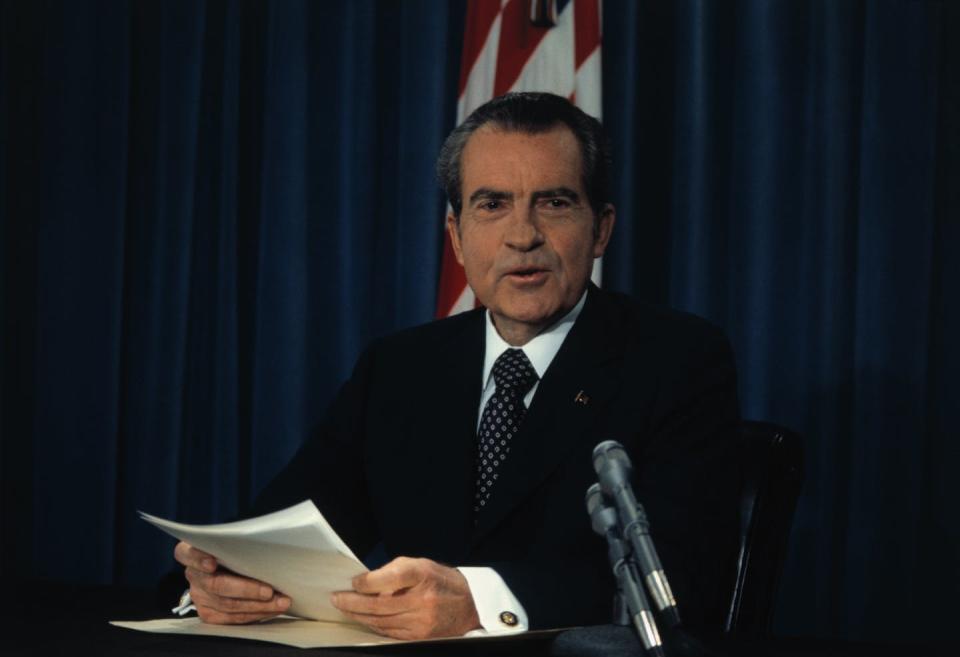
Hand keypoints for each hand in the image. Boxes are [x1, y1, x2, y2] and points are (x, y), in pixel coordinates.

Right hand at [173, 541, 290, 623]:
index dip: (199, 559)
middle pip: (216, 584)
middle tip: (269, 591)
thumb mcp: (233, 541)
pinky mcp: (207, 613)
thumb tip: (269, 544)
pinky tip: (270, 609)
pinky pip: (230, 618)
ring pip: (226, 605)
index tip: (212, 563)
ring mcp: (199, 596)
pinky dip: (254, 614)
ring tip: (280, 602)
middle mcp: (193, 575)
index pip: (187, 553)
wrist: (229, 565)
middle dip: (246, 589)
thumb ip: (239, 543)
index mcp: (192, 552)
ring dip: (257, 606)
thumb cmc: (235, 550)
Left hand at [330, 556, 480, 639]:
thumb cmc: (441, 580)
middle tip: (336, 599)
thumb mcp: (421, 564)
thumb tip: (366, 581)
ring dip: (359, 616)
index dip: (365, 582)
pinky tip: (363, 620)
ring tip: (345, 609)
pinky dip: (373, 626)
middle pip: (378, 605)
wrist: (469, 605)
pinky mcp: (419, 637)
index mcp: (421, 575)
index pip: (387, 579)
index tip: (352, 582)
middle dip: (352, 603)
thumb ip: (393, 571)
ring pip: (380, 622)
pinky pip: (389, 633)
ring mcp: (420, 621)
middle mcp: (421, 599)